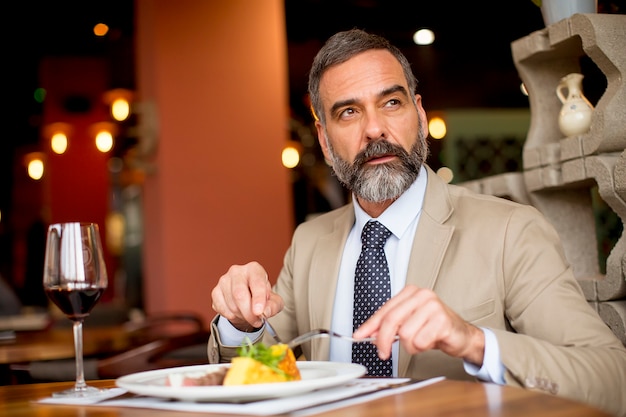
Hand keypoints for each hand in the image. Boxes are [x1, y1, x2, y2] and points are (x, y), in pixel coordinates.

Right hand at [211, 261, 283, 330]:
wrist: (248, 300)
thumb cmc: (262, 297)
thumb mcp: (274, 301)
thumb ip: (273, 306)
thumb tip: (265, 312)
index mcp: (254, 269)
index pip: (256, 282)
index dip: (258, 298)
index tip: (260, 312)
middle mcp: (237, 271)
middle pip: (239, 294)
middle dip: (248, 312)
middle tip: (256, 321)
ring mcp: (224, 280)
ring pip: (231, 304)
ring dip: (241, 315)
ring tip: (249, 316)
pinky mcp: (215, 291)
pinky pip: (221, 308)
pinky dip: (231, 316)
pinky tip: (238, 314)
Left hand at [352, 285, 484, 365]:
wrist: (461, 335)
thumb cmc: (434, 328)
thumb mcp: (408, 323)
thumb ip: (389, 326)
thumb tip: (369, 333)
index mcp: (410, 292)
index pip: (384, 310)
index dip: (370, 326)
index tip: (360, 336)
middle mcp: (421, 295)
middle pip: (391, 320)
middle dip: (383, 340)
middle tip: (383, 352)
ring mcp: (433, 306)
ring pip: (405, 333)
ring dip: (410, 345)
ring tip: (420, 341)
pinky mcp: (442, 320)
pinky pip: (420, 341)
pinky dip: (421, 347)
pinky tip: (429, 342)